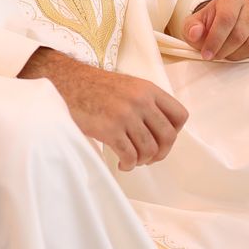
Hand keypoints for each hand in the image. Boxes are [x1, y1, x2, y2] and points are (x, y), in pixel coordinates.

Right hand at [21, 48, 187, 171]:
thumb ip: (147, 102)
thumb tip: (162, 130)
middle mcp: (141, 101)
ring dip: (143, 161)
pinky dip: (129, 164)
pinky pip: (129, 155)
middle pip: (168, 136)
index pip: (180, 115)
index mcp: (149, 90)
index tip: (162, 139)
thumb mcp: (130, 86)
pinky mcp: (110, 129)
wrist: (68, 84)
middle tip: (150, 158)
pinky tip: (122, 163)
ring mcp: (126, 115)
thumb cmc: (97, 88)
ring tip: (133, 160)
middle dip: (161, 153)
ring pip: (149, 149)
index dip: (175, 132)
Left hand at [183, 0, 248, 61]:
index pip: (226, 19)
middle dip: (224, 51)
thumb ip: (191, 28)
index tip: (206, 55)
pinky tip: (239, 53)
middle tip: (215, 57)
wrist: (229, 23)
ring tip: (227, 55)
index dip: (215, 40)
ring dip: (236, 56)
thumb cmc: (210, 24)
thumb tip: (195, 33)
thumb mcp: (195, 24)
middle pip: (239, 34)